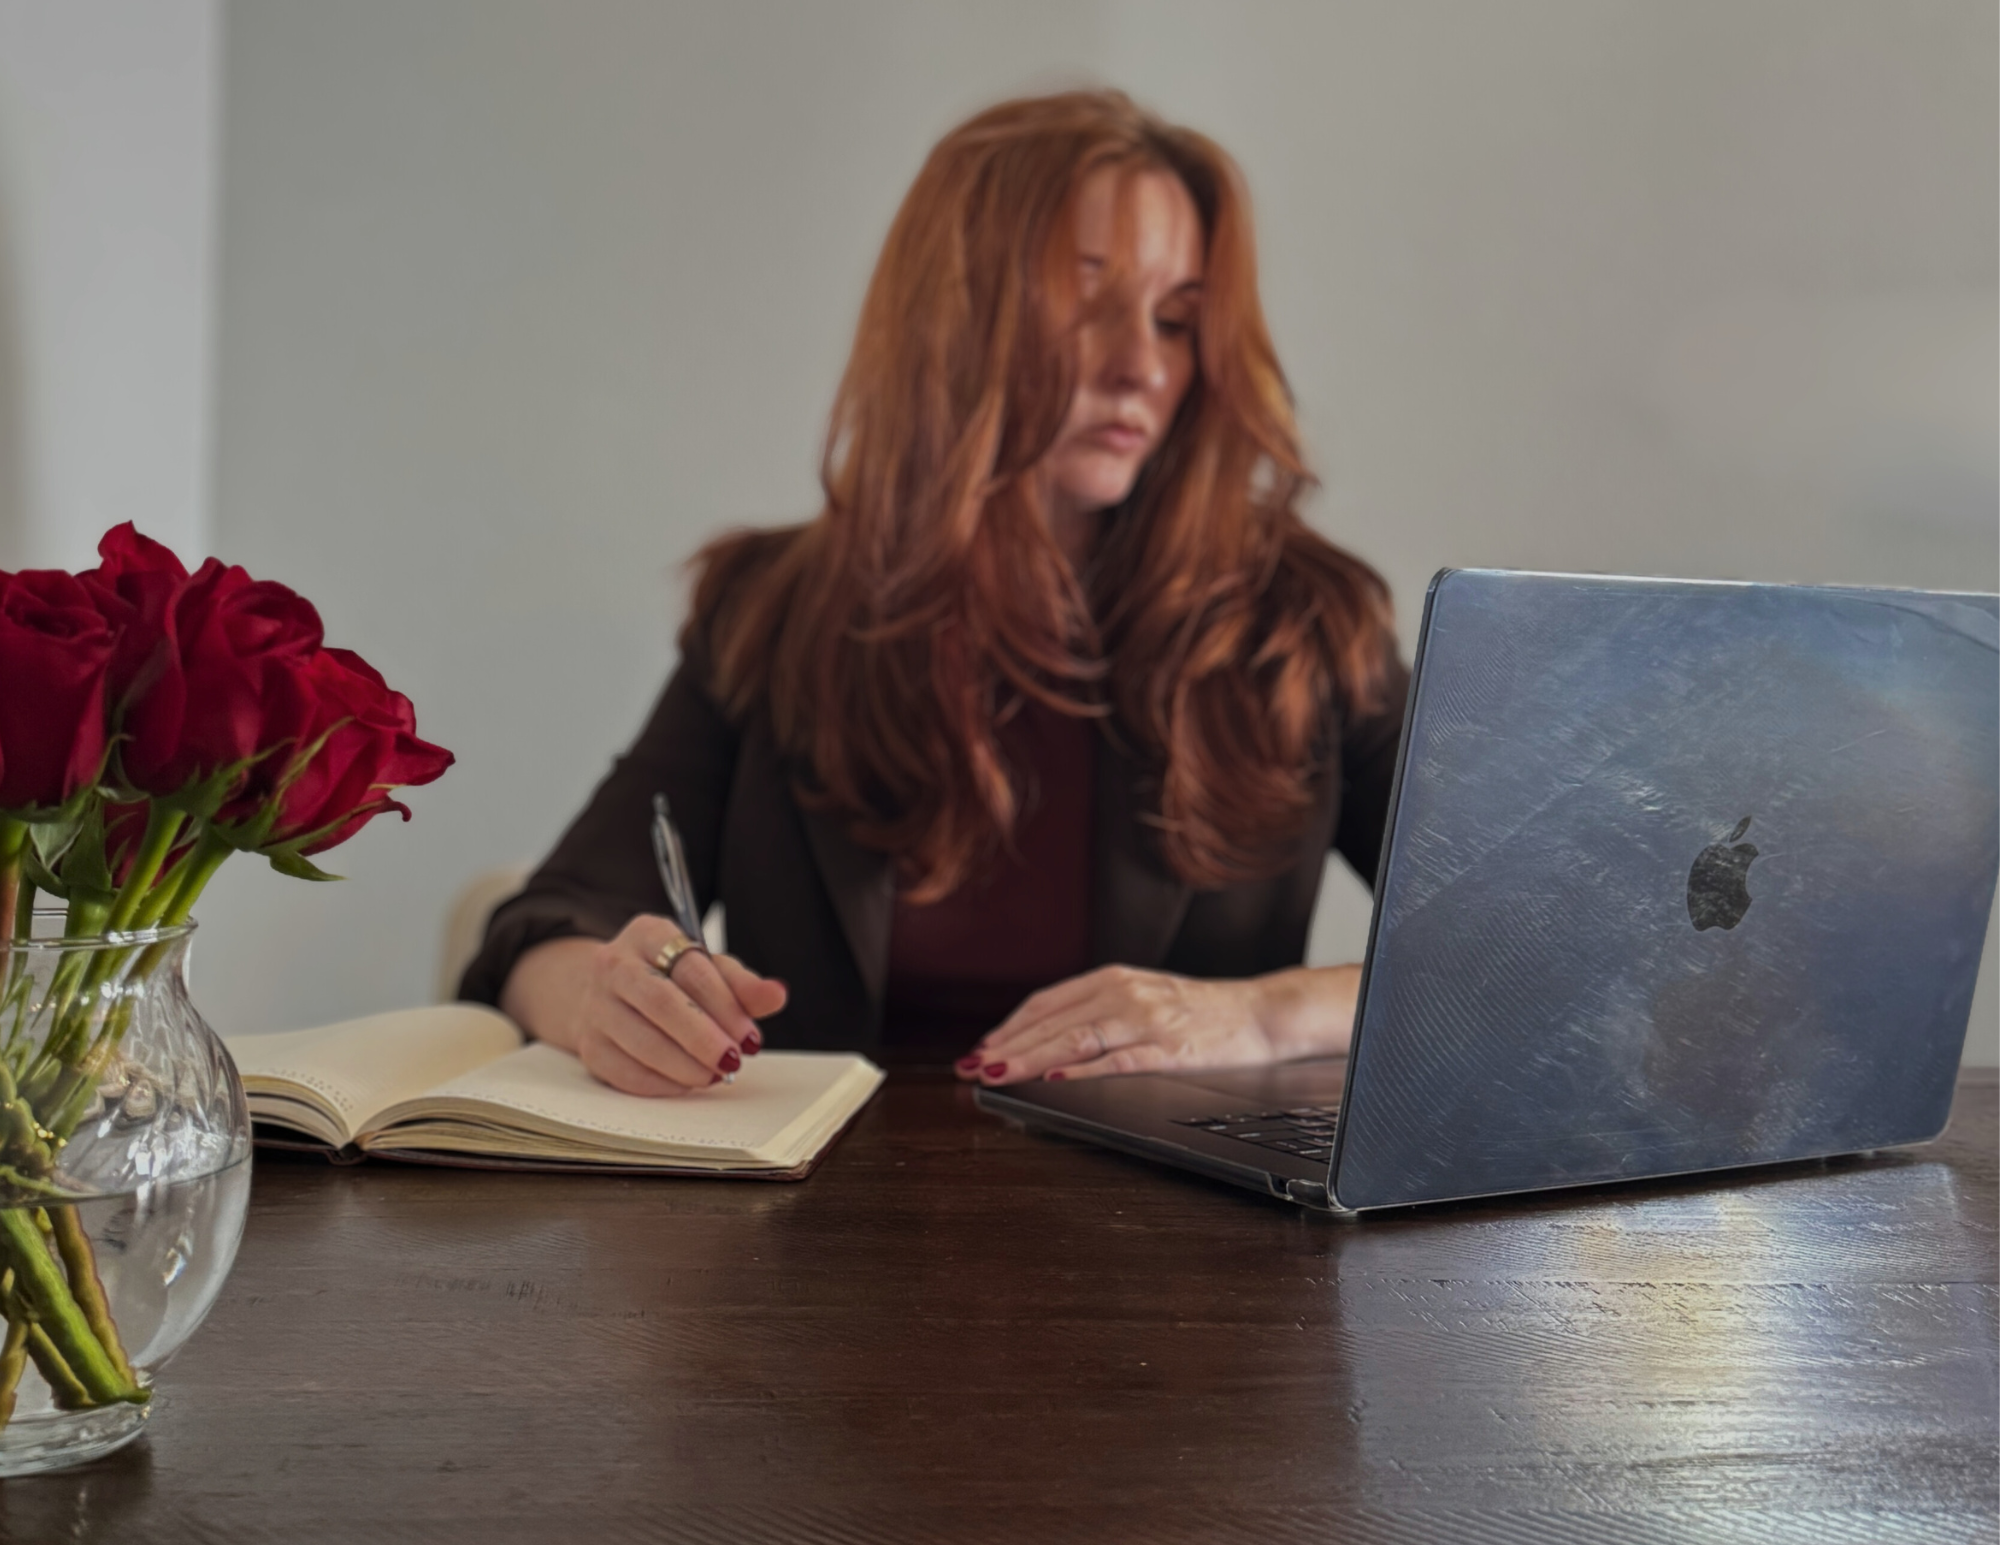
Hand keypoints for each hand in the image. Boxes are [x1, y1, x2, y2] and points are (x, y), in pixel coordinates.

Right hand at [503, 915, 786, 1096]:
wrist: (609, 993)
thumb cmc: (670, 979)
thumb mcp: (708, 970)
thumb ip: (743, 984)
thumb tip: (777, 995)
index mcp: (648, 934)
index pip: (691, 969)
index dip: (725, 1005)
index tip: (750, 1037)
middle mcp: (613, 965)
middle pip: (661, 1002)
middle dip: (703, 1038)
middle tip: (733, 1061)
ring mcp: (595, 1006)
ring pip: (641, 1041)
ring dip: (685, 1065)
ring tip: (715, 1074)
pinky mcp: (589, 1045)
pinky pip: (625, 1072)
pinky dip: (662, 1084)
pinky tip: (688, 1083)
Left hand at [955, 964, 1358, 1085]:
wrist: (1260, 1012)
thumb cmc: (1198, 1012)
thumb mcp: (1140, 998)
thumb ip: (1096, 1012)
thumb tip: (1042, 1041)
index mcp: (1112, 980)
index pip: (1045, 1003)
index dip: (1008, 1027)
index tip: (980, 1049)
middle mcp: (1124, 993)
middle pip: (1053, 1022)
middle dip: (1007, 1047)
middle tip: (971, 1068)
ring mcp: (1146, 1020)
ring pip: (1075, 1038)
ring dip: (1030, 1058)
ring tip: (998, 1073)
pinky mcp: (1169, 1048)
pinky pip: (1118, 1060)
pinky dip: (1082, 1070)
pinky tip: (1056, 1080)